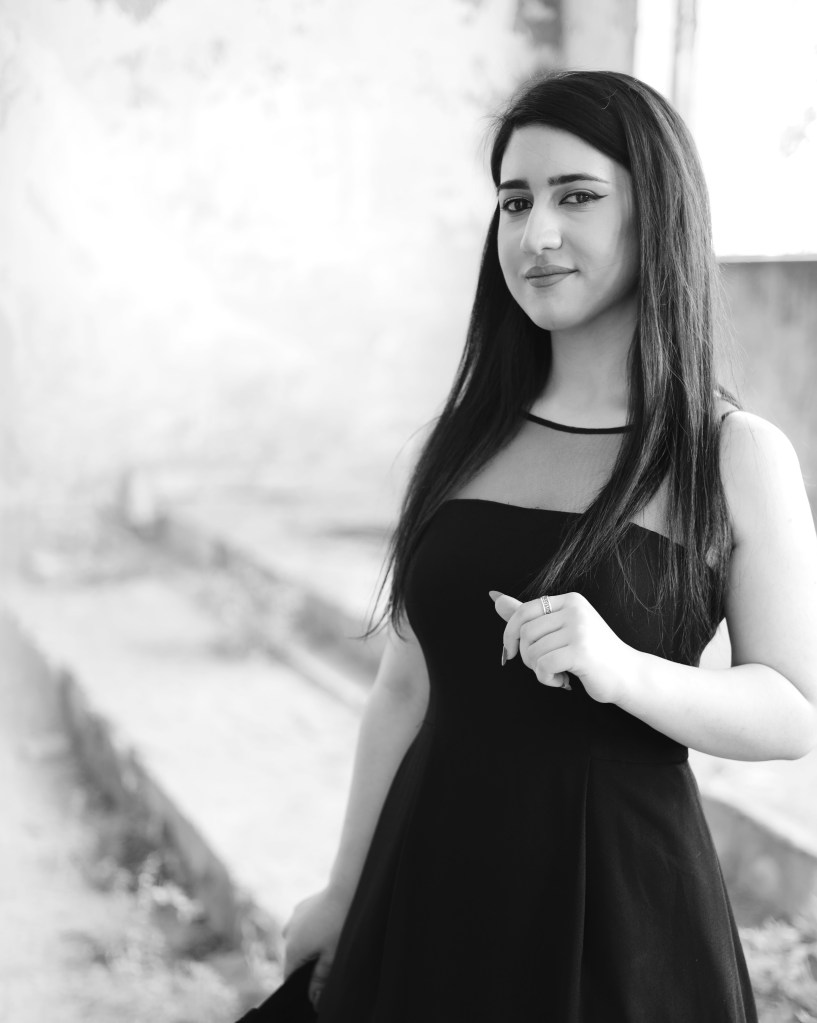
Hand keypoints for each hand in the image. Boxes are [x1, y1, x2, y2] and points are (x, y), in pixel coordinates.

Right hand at [282, 887, 348, 1006]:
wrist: (345, 890)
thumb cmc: (339, 925)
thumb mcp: (333, 957)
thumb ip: (320, 978)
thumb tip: (313, 998)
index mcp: (292, 949)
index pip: (289, 976)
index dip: (301, 983)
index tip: (316, 980)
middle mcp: (287, 934)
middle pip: (293, 958)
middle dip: (307, 962)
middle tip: (328, 957)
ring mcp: (293, 919)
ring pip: (297, 940)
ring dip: (308, 944)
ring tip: (329, 939)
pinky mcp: (300, 907)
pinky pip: (302, 925)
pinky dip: (310, 929)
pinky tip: (327, 924)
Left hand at [489, 590, 637, 704]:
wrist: (627, 675)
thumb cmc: (591, 654)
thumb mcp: (559, 630)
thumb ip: (528, 615)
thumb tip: (494, 598)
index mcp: (569, 600)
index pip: (523, 612)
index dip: (509, 634)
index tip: (510, 653)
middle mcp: (575, 610)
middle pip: (525, 632)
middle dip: (526, 656)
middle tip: (544, 666)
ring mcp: (579, 629)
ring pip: (532, 651)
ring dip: (538, 670)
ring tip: (557, 673)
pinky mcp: (581, 651)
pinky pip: (543, 666)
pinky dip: (546, 679)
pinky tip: (563, 681)